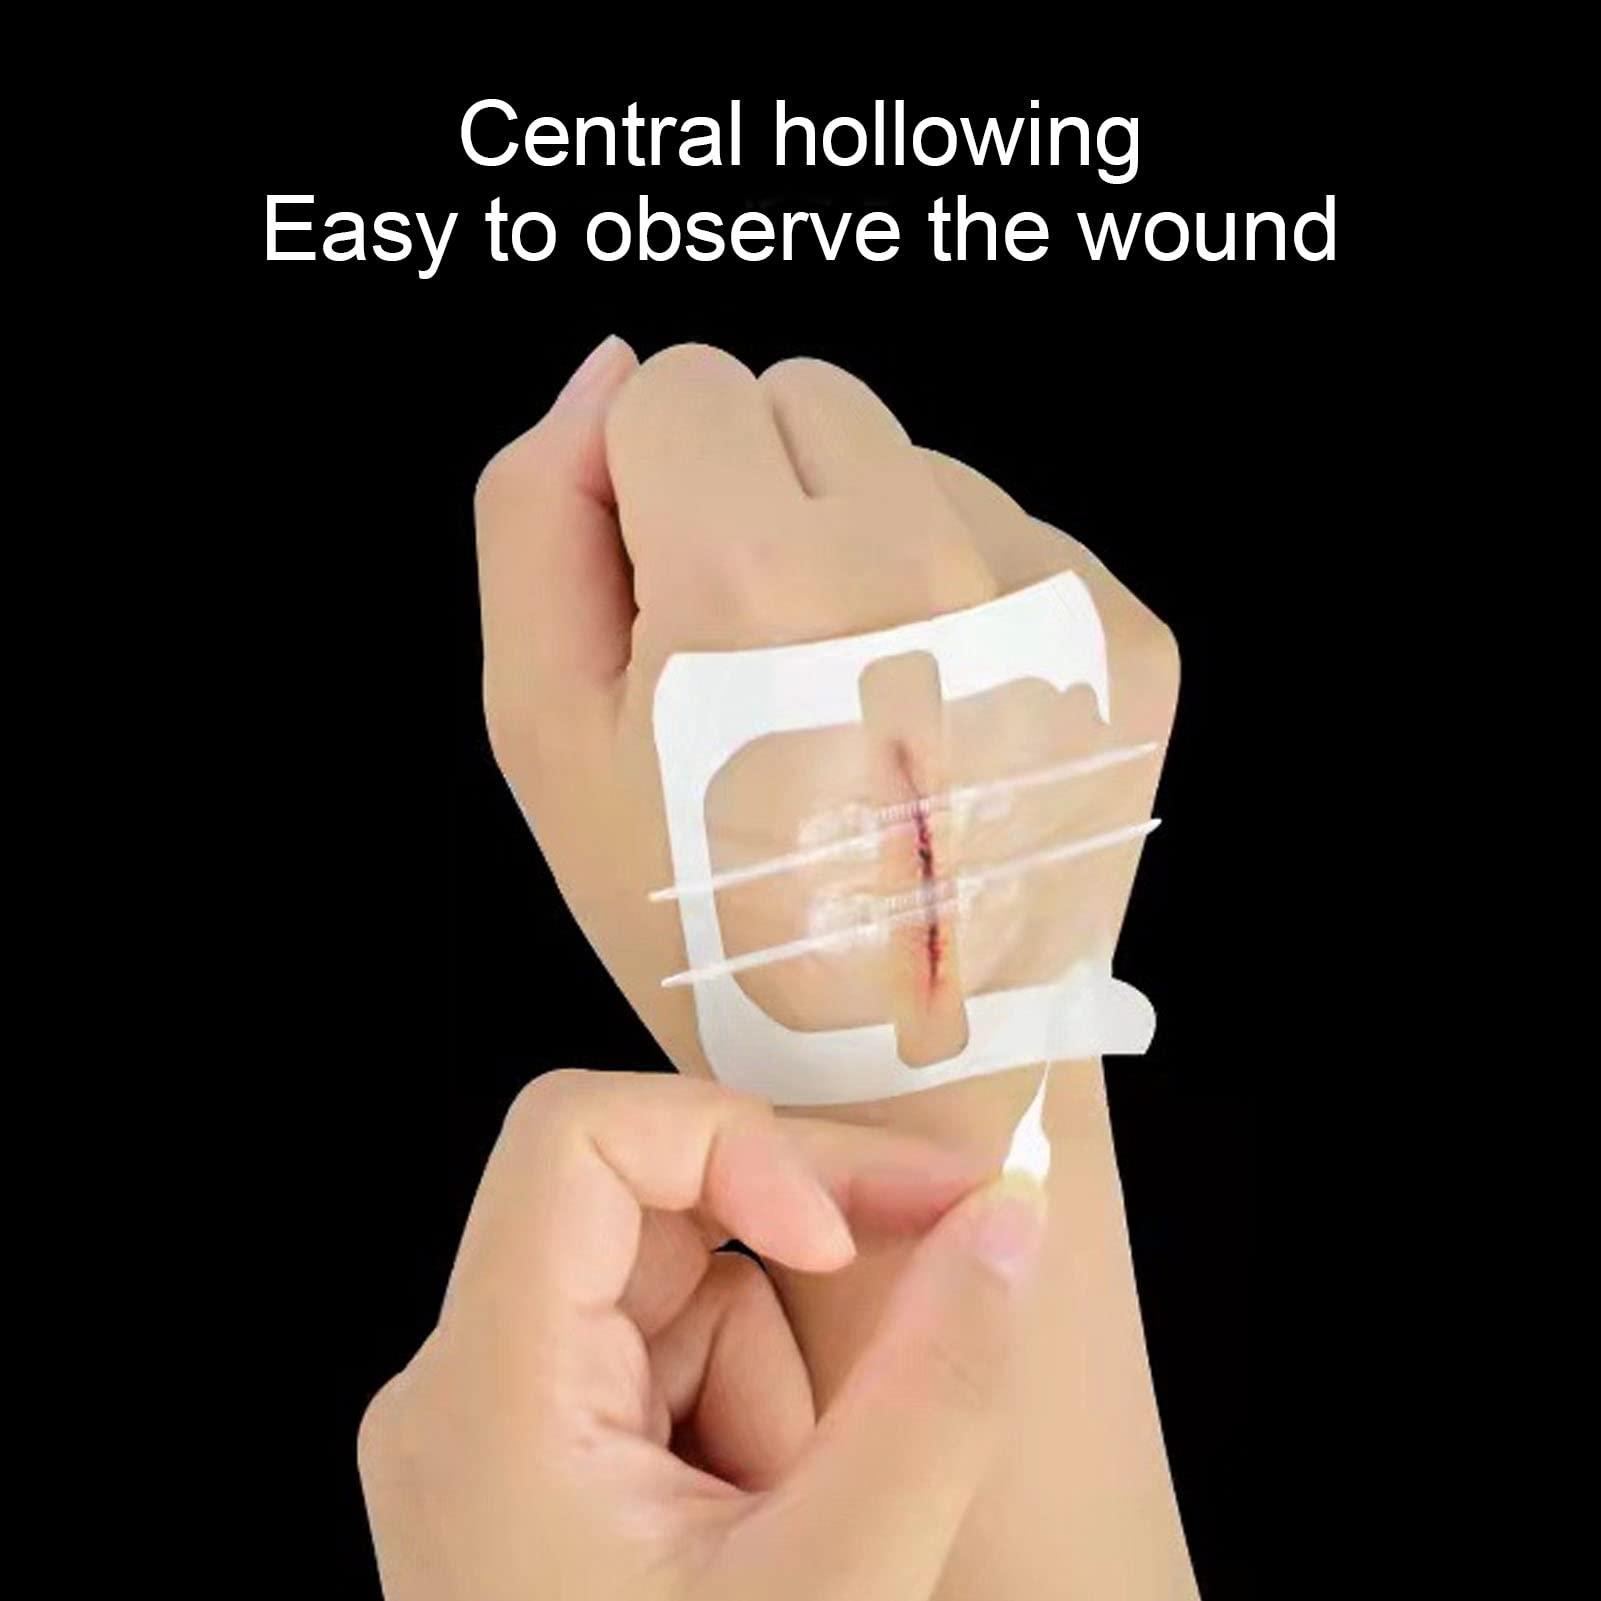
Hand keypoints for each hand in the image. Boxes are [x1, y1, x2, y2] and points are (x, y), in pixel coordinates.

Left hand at [358, 1069, 1045, 1599]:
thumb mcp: (839, 1590)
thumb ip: (939, 1390)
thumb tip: (1009, 1222)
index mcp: (487, 1396)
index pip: (577, 1137)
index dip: (726, 1142)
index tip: (835, 1234)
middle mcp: (468, 1389)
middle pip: (648, 1210)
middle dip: (797, 1264)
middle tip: (939, 1272)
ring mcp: (504, 1429)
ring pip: (682, 1296)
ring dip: (781, 1385)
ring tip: (798, 1523)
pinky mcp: (547, 1467)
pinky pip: (676, 1368)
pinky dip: (755, 1424)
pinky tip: (765, 1533)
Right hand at [474, 338, 1177, 1152]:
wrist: (907, 1058)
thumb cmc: (707, 913)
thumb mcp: (545, 733)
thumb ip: (537, 518)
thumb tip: (605, 370)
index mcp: (755, 583)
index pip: (679, 382)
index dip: (651, 492)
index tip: (676, 608)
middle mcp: (919, 563)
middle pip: (802, 393)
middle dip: (760, 499)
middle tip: (762, 662)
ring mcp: (1043, 595)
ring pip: (909, 458)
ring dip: (865, 545)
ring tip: (852, 699)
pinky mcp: (1119, 630)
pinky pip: (1007, 528)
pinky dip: (961, 595)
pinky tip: (934, 713)